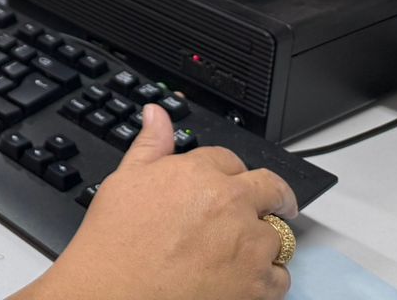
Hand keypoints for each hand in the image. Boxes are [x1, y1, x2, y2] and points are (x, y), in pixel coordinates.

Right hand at [17, 104, 296, 299]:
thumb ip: (151, 145)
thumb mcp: (125, 180)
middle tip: (274, 205)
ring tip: (240, 253)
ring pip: (279, 236)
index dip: (226, 171)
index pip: (230, 159)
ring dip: (265, 242)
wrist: (117, 291)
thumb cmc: (116, 239)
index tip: (225, 183)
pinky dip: (266, 279)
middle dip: (276, 196)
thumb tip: (157, 114)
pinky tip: (242, 279)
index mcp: (201, 174)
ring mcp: (249, 246)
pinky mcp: (258, 284)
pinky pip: (280, 278)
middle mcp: (232, 204)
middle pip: (273, 189)